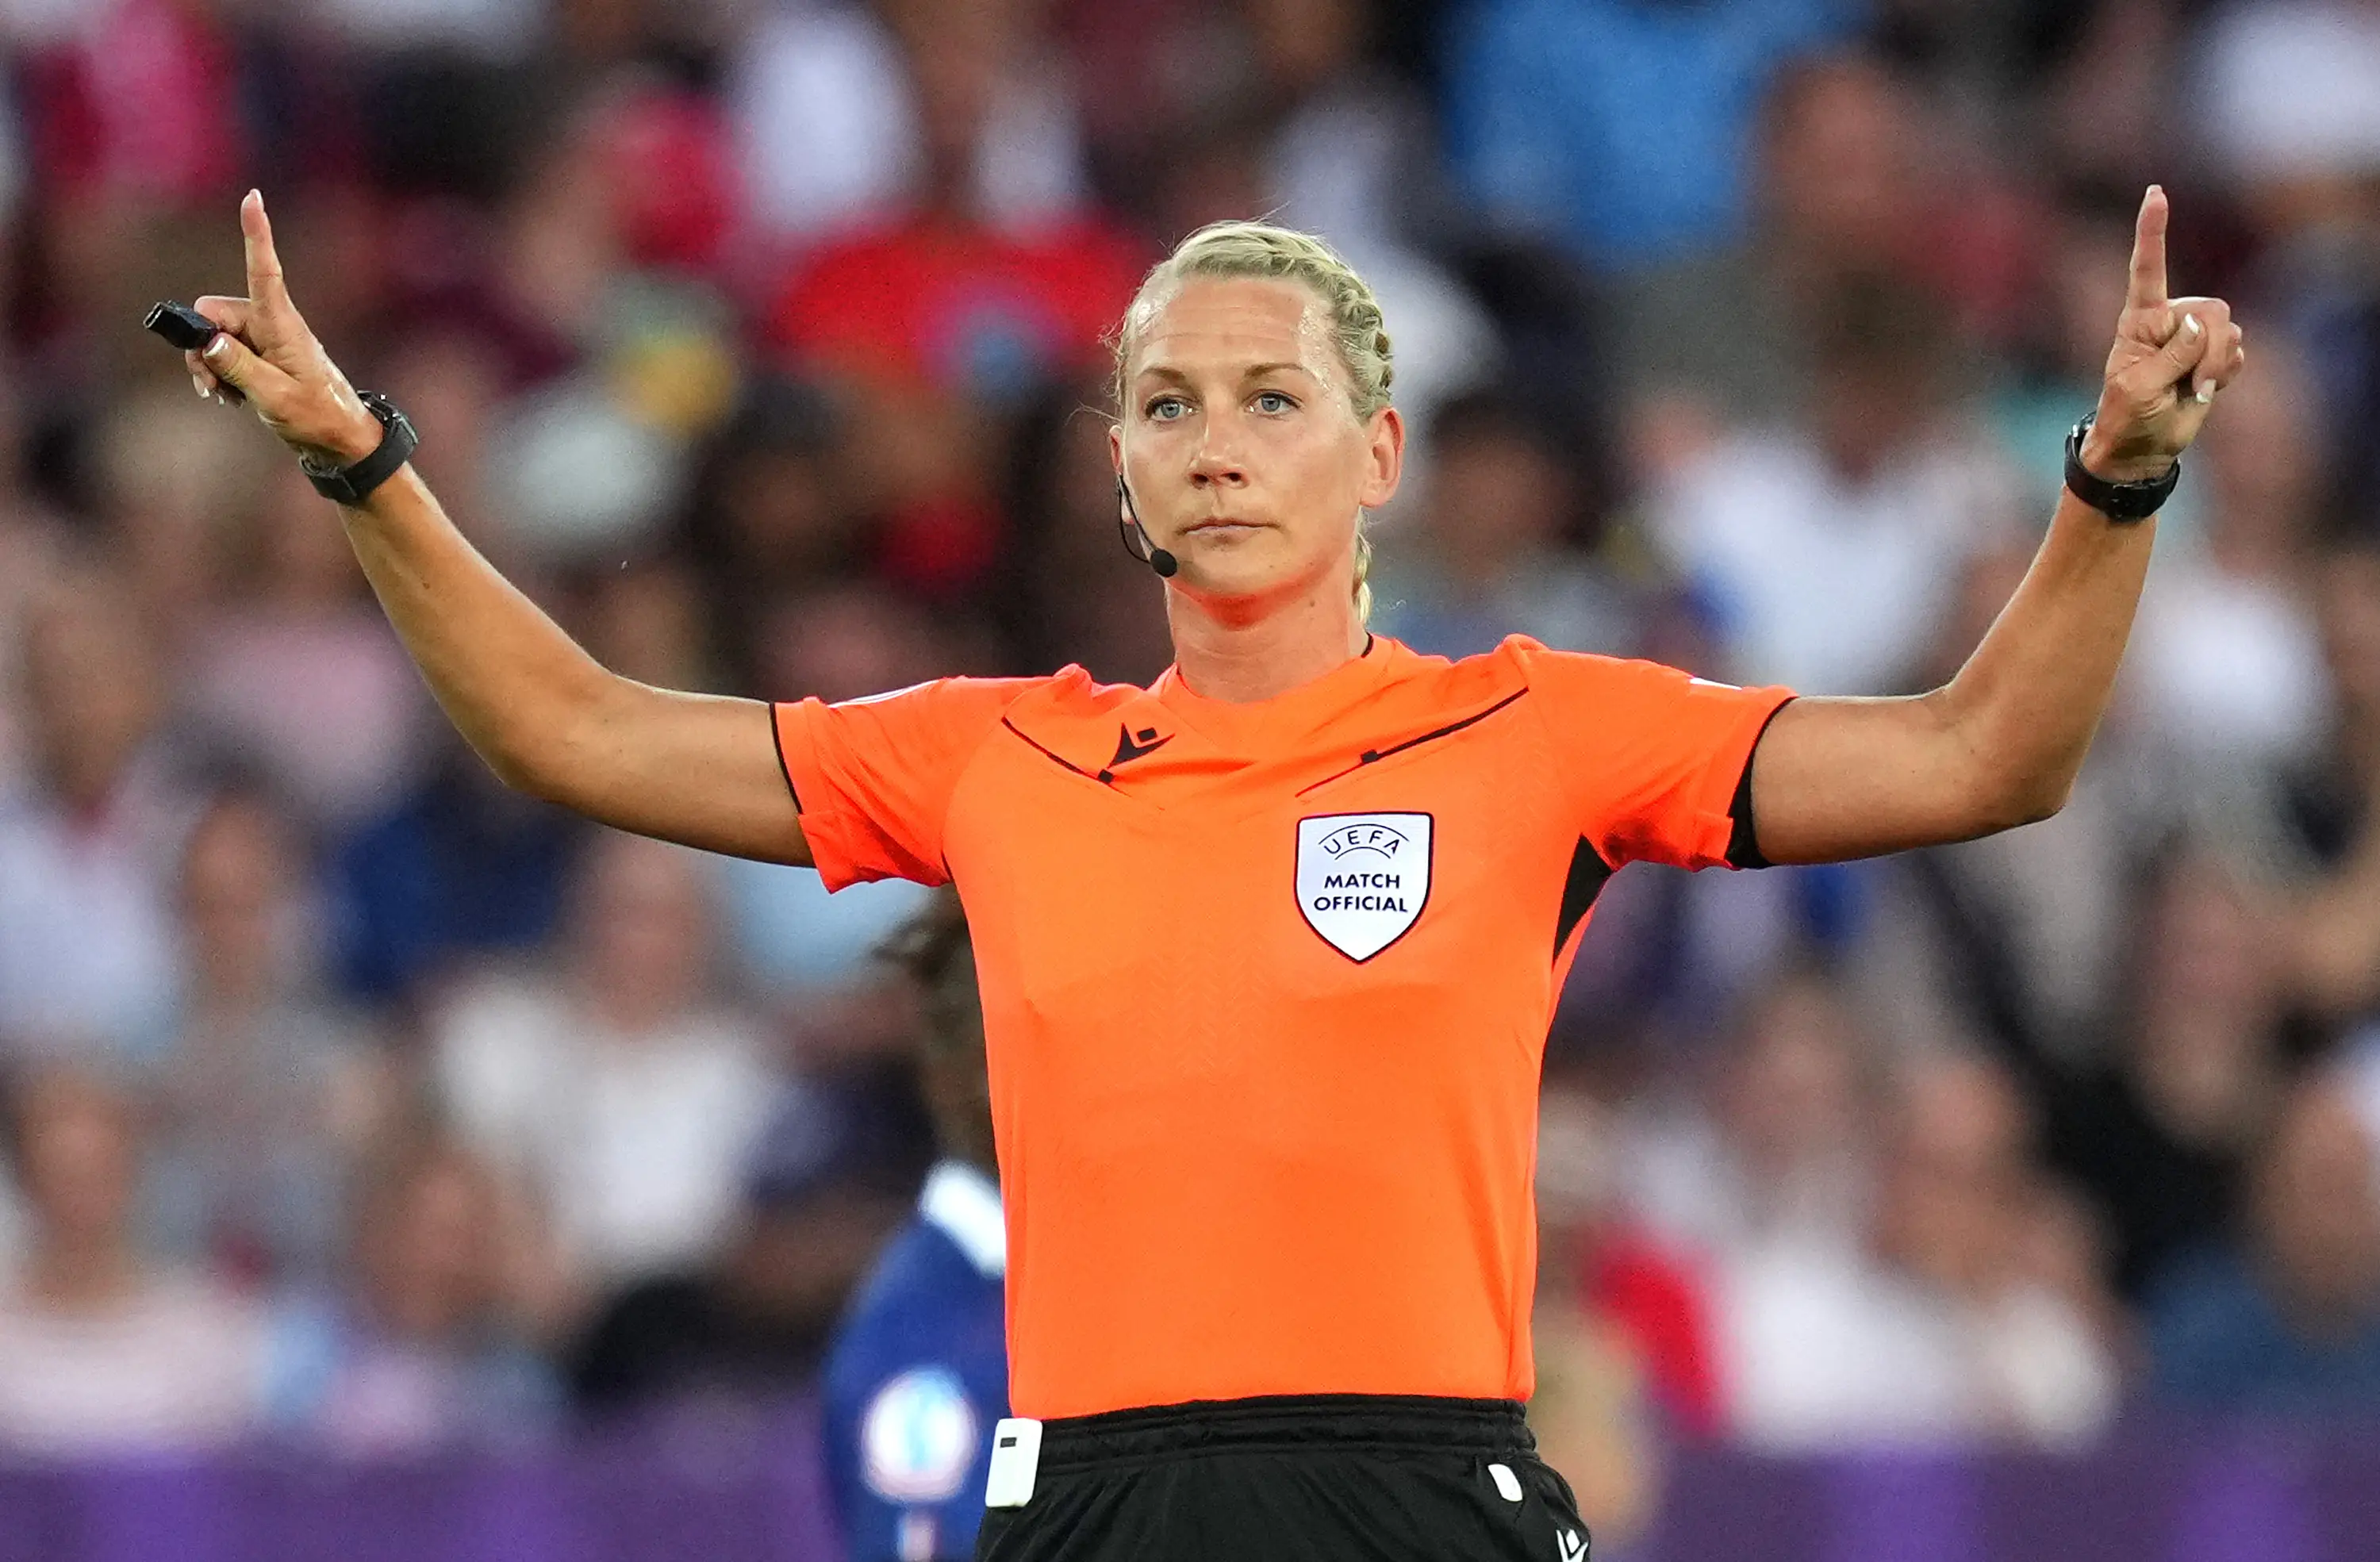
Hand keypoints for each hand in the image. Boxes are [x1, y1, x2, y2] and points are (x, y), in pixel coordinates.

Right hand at [185, 189, 383, 467]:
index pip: (265, 271)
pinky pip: (222, 354)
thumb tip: (207, 341)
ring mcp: (264, 341)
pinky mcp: (259, 357)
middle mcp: (271, 325)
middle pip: (213, 314)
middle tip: (210, 386)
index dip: (257, 233)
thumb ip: (238, 367)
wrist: (338, 441)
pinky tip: (230, 398)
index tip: (254, 196)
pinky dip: (218, 373)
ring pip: (212, 337)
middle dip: (201, 345)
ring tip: (224, 396)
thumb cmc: (317, 417)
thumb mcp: (275, 397)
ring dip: (209, 365)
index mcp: (282, 325)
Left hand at [2082, 185, 2247, 482]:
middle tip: (2189, 384)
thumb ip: (2170, 355)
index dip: (2153, 230)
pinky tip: (2203, 388)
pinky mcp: (2213, 354)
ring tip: (2190, 389)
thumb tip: (2197, 324)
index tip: (2155, 192)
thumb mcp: (2139, 389)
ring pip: (2228, 330)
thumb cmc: (2128, 417)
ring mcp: (2193, 336)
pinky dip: (2225, 373)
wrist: (2142, 446)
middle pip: (2211, 309)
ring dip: (2215, 366)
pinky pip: (2238, 351)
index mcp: (2139, 319)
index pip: (2147, 268)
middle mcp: (2169, 318)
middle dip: (2208, 348)